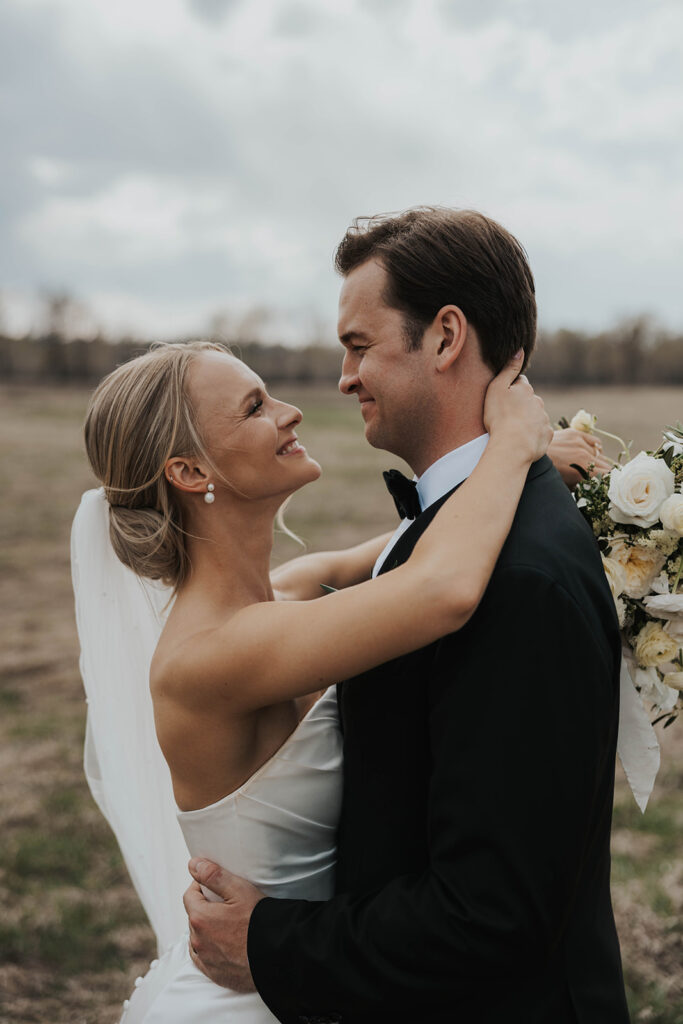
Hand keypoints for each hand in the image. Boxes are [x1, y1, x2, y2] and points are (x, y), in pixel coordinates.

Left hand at [183, 858, 265, 991]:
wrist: (277, 953)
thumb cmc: (259, 921)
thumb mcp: (238, 890)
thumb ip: (213, 875)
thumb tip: (193, 865)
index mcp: (200, 918)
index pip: (189, 895)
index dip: (201, 886)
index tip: (215, 885)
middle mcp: (197, 941)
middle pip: (194, 917)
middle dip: (206, 908)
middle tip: (226, 904)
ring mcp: (205, 960)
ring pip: (198, 938)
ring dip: (207, 929)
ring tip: (227, 924)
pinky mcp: (215, 974)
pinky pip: (204, 958)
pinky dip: (210, 949)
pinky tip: (225, 944)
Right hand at [483, 351, 552, 463]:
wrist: (513, 446)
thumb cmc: (500, 417)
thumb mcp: (497, 388)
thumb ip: (509, 369)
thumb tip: (520, 350)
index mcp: (525, 390)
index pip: (520, 384)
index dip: (511, 390)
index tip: (503, 399)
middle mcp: (538, 402)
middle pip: (529, 400)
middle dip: (521, 405)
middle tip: (507, 416)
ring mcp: (543, 419)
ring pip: (535, 416)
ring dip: (527, 420)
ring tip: (513, 431)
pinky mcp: (547, 435)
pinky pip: (540, 432)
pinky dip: (533, 434)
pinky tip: (522, 440)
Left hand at [547, 428, 611, 486]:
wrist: (534, 456)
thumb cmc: (549, 473)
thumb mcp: (567, 485)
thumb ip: (583, 486)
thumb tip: (595, 489)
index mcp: (584, 470)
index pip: (608, 475)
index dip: (608, 480)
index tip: (607, 484)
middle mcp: (585, 454)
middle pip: (605, 464)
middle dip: (604, 471)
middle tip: (600, 477)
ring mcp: (581, 442)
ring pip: (600, 453)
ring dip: (598, 460)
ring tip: (591, 465)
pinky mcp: (576, 434)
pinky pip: (595, 441)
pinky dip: (595, 447)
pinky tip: (591, 452)